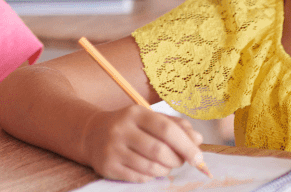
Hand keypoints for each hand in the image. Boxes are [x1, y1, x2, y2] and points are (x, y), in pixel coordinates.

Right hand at [81, 104, 205, 181]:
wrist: (91, 134)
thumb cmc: (129, 126)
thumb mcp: (149, 118)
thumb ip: (175, 125)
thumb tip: (197, 139)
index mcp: (135, 113)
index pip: (166, 129)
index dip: (186, 145)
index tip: (199, 157)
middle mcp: (121, 129)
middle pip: (159, 151)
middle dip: (177, 160)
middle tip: (181, 161)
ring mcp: (113, 149)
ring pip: (150, 168)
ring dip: (165, 170)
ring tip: (166, 165)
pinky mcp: (107, 166)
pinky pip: (138, 178)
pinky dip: (150, 177)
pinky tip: (149, 169)